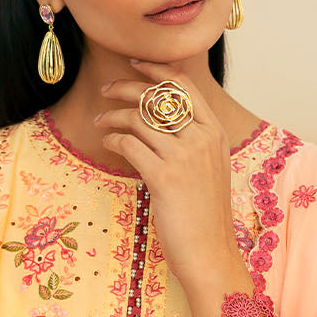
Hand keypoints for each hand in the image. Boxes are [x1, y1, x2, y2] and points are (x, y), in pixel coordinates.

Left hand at [94, 59, 242, 291]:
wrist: (210, 252)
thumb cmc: (205, 215)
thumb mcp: (209, 169)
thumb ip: (192, 141)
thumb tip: (160, 118)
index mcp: (215, 133)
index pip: (184, 85)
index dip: (156, 70)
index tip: (135, 64)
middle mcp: (203, 139)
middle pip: (158, 95)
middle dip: (127, 86)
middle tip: (106, 90)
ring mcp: (185, 157)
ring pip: (139, 118)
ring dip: (113, 115)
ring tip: (100, 120)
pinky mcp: (164, 177)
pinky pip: (129, 144)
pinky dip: (114, 139)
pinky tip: (108, 143)